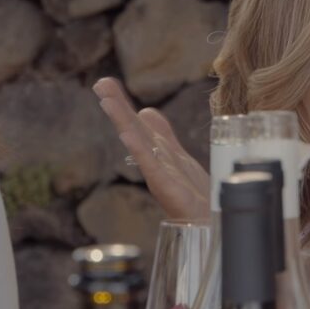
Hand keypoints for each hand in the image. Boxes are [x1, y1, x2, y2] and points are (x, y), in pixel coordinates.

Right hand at [94, 77, 210, 220]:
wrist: (209, 224)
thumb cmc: (192, 196)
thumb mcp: (178, 156)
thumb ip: (163, 135)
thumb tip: (147, 110)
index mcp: (159, 151)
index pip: (138, 122)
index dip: (123, 104)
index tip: (105, 84)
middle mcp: (157, 160)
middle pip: (134, 128)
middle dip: (118, 106)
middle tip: (100, 83)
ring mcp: (161, 174)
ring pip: (139, 143)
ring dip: (123, 121)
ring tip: (107, 101)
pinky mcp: (167, 188)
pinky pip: (151, 166)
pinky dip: (138, 149)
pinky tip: (126, 134)